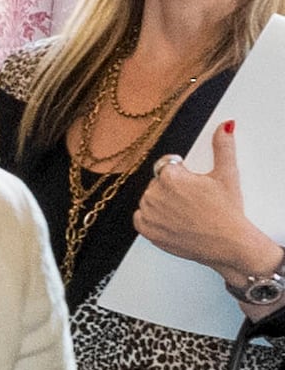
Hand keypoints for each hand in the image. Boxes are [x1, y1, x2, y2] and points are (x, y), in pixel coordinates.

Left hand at [134, 121, 275, 283]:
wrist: (227, 243)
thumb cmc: (227, 211)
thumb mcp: (227, 174)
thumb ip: (223, 146)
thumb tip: (225, 126)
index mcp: (170, 177)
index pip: (168, 166)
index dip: (182, 175)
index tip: (193, 185)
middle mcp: (154, 194)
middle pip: (158, 183)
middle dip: (172, 188)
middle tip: (193, 201)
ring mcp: (148, 213)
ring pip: (150, 199)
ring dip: (162, 203)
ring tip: (186, 212)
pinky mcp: (146, 231)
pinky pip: (141, 218)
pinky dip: (153, 219)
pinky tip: (172, 220)